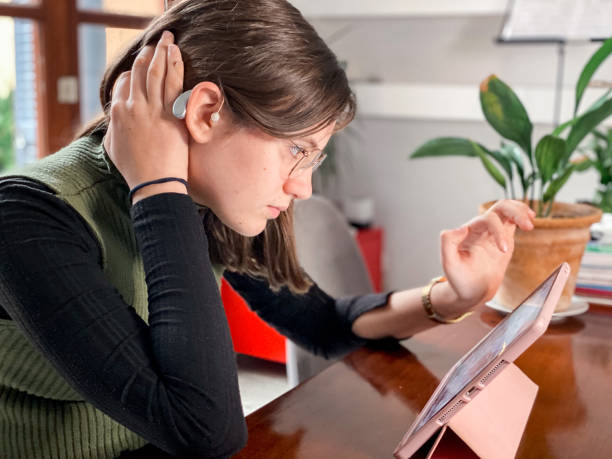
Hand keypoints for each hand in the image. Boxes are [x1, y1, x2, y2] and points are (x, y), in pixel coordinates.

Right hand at [104, 31, 187, 192]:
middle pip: (139, 72)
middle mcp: (133, 107)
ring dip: (161, 52)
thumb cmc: (135, 171)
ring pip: (155, 72)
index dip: (131, 73)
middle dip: (147, 54)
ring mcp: (152, 109)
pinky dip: (174, 65)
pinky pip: (173, 83)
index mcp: (118, 114)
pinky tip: (177, 54)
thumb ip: (113, 128)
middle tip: (155, 44)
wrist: (155, 183)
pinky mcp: (172, 114)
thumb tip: (115, 119)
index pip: (123, 83)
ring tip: (167, 40)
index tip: (139, 67)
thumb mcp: (113, 147)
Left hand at [436, 200, 535, 314]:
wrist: (471, 292)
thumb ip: (448, 243)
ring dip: (520, 211)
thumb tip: (461, 227)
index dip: (498, 231)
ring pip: (507, 210)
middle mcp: (480, 228)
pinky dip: (522, 217)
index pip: (487, 220)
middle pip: (499, 207)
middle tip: (528, 225)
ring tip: (529, 223)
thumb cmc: (459, 279)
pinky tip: (530, 222)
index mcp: (468, 232)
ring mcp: (493, 232)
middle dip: (515, 212)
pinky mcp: (504, 238)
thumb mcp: (449, 264)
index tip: (504, 251)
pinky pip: (512, 221)